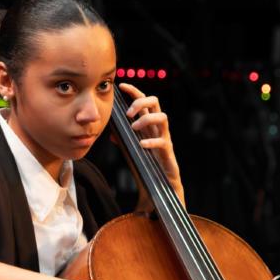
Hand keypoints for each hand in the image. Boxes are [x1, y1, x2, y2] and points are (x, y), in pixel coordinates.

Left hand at [116, 82, 184, 207]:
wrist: (162, 192)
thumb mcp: (132, 154)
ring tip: (134, 127)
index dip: (134, 92)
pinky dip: (151, 141)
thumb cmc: (148, 172)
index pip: (145, 102)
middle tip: (128, 113)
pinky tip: (141, 145)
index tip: (122, 86)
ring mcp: (165, 141)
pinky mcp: (168, 154)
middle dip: (141, 102)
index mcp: (150, 127)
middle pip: (156, 102)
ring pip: (163, 117)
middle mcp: (158, 130)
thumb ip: (123, 142)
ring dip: (146, 119)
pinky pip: (163, 142)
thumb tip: (110, 133)